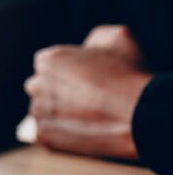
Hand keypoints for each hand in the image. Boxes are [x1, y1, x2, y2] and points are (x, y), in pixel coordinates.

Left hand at [24, 26, 151, 159]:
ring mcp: (38, 112)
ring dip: (58, 113)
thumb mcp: (117, 38)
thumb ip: (95, 38)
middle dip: (58, 91)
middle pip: (41, 87)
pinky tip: (84, 130)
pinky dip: (62, 133)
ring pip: (43, 111)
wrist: (138, 115)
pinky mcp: (44, 136)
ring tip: (88, 116)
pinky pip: (47, 133)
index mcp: (48, 60)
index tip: (85, 79)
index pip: (48, 63)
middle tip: (85, 98)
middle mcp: (36, 85)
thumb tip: (89, 45)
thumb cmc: (129, 74)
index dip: (68, 71)